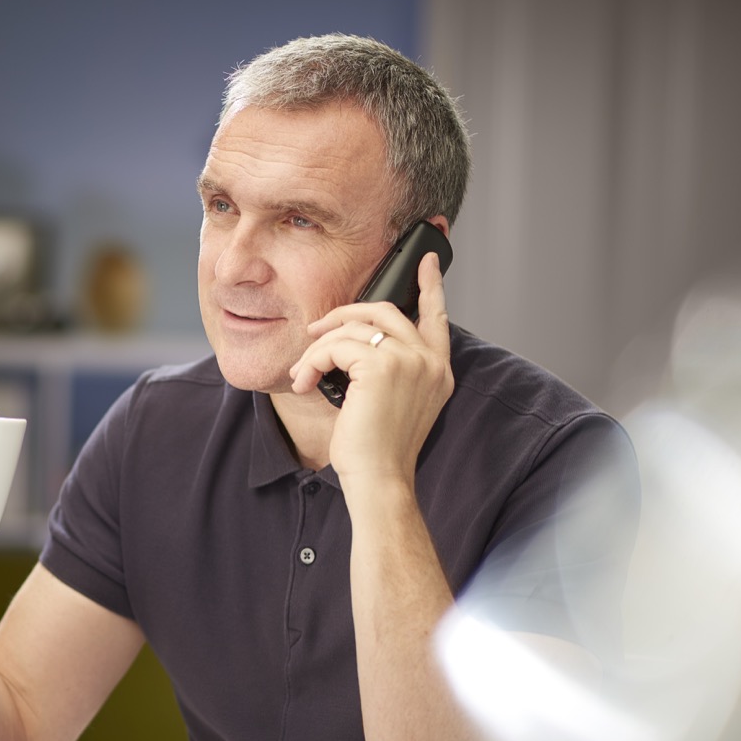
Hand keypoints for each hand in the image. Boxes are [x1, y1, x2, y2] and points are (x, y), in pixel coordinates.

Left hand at [288, 253, 453, 484]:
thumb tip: (354, 341)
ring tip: (302, 373)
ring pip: (353, 329)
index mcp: (437, 371)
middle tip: (316, 328)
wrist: (380, 480)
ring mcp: (409, 361)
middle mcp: (429, 362)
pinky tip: (303, 382)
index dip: (431, 285)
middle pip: (385, 311)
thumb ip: (389, 369)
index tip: (425, 260)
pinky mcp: (381, 367)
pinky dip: (313, 362)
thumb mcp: (392, 403)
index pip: (436, 317)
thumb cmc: (378, 450)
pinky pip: (335, 347)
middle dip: (344, 314)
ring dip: (318, 349)